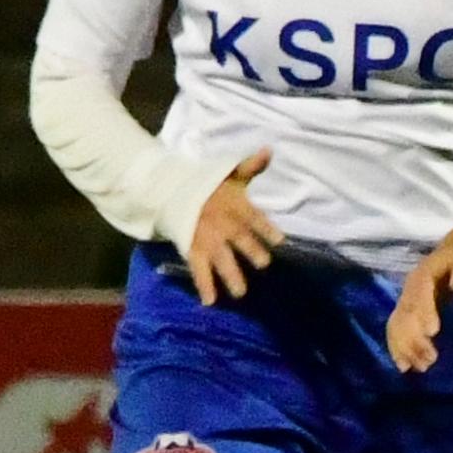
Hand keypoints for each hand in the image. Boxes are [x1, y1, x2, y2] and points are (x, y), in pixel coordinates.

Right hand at [179, 149, 279, 304]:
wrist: (173, 189)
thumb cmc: (210, 184)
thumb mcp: (231, 174)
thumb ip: (251, 166)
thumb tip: (269, 150)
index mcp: (235, 206)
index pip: (254, 218)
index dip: (266, 228)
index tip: (279, 240)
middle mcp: (223, 225)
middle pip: (238, 239)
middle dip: (250, 251)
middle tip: (263, 263)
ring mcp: (207, 239)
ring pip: (220, 259)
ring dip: (230, 275)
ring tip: (240, 293)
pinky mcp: (193, 250)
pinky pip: (198, 269)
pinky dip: (203, 285)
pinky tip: (210, 302)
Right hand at [388, 234, 452, 375]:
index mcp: (425, 274)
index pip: (419, 292)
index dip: (423, 311)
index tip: (433, 331)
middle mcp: (411, 289)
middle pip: (405, 314)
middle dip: (414, 338)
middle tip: (430, 360)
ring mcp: (408, 303)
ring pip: (397, 326)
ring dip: (405, 348)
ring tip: (420, 367)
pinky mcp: (410, 315)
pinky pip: (397, 332)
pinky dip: (398, 349)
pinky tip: (404, 366)